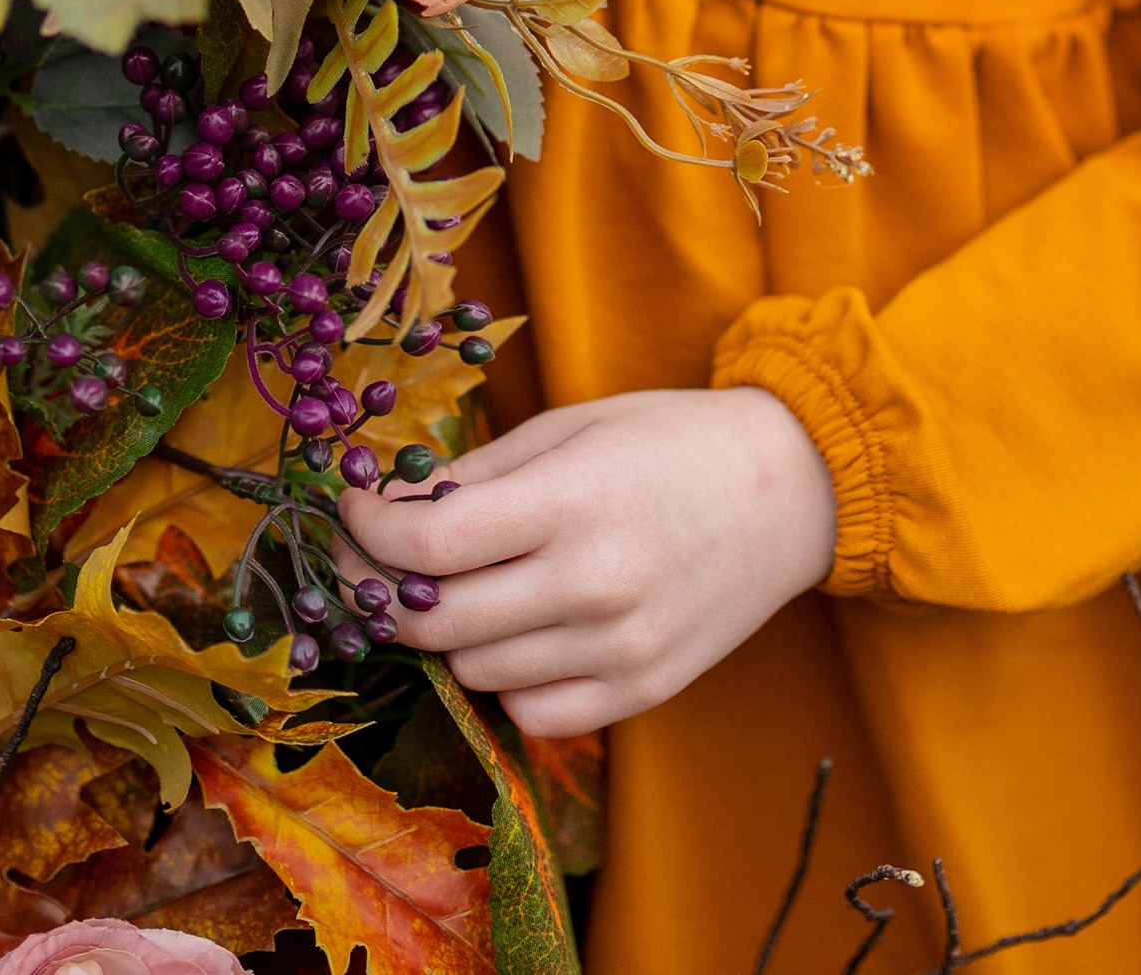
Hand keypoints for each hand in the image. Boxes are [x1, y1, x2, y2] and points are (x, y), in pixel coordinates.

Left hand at [336, 386, 837, 737]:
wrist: (790, 490)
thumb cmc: (669, 440)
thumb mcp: (569, 426)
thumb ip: (477, 477)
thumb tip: (388, 512)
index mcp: (569, 502)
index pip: (427, 547)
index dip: (366, 535)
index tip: (350, 514)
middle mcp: (592, 586)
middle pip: (436, 623)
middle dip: (383, 592)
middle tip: (370, 562)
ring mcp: (619, 650)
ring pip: (476, 672)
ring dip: (450, 634)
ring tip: (460, 588)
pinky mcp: (642, 693)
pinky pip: (532, 714)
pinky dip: (508, 680)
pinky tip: (520, 632)